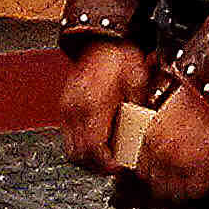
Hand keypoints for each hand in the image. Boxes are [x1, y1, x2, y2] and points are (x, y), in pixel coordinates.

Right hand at [57, 42, 152, 176]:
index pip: (93, 147)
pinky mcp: (65, 107)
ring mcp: (67, 108)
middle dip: (96, 166)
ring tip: (106, 160)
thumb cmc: (120, 57)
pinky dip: (81, 147)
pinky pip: (68, 137)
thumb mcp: (138, 81)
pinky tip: (96, 145)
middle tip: (114, 167)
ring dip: (87, 159)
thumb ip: (138, 109)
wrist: (102, 40)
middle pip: (79, 153)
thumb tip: (144, 133)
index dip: (106, 163)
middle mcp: (75, 108)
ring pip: (70, 148)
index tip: (118, 167)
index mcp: (93, 103)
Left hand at [135, 81, 208, 201]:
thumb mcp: (168, 112)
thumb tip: (169, 144)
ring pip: (174, 192)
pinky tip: (204, 182)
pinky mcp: (200, 168)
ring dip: (181, 191)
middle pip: (156, 185)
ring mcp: (179, 164)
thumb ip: (163, 133)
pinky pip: (196, 190)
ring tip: (189, 185)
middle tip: (176, 182)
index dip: (153, 175)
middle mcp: (160, 154)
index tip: (160, 174)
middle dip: (166, 186)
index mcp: (150, 139)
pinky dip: (199, 189)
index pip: (143, 171)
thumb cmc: (196, 96)